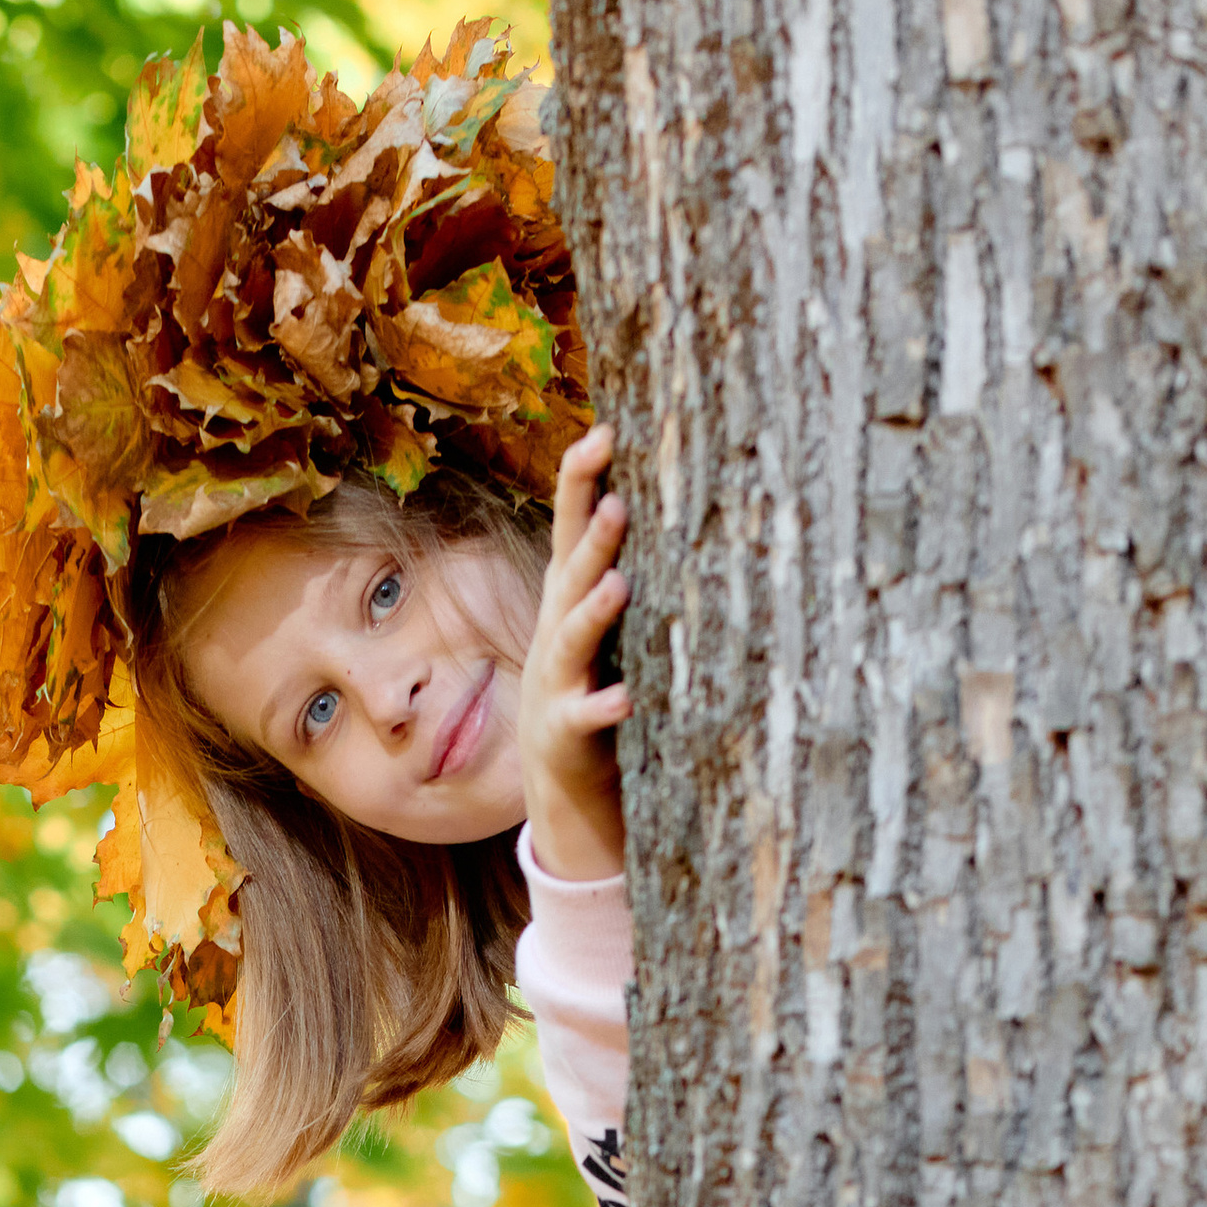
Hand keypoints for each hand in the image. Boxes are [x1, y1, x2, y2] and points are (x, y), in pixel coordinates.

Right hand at [518, 419, 628, 885]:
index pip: (569, 526)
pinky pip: (587, 717)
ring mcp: (557, 681)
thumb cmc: (588, 679)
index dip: (580, 480)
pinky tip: (628, 699)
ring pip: (572, 641)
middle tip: (618, 502)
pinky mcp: (567, 731)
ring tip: (618, 585)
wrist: (559, 773)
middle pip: (570, 575)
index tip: (604, 432)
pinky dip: (605, 708)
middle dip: (590, 538)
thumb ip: (608, 562)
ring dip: (592, 613)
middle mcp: (555, 631)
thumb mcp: (592, 616)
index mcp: (564, 596)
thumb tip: (651, 483)